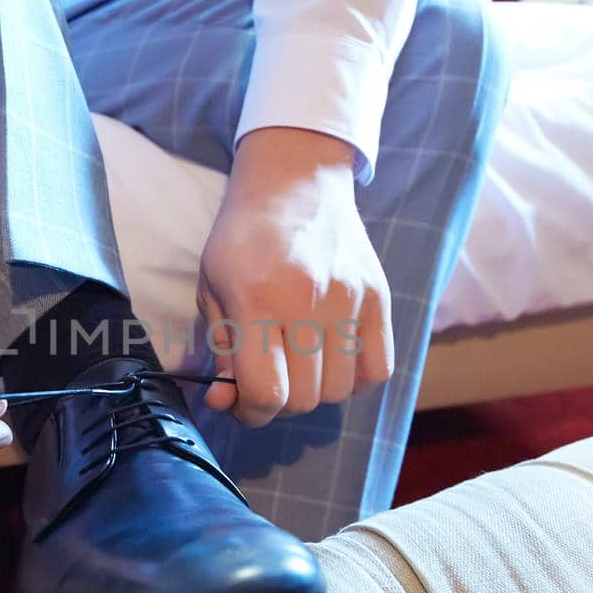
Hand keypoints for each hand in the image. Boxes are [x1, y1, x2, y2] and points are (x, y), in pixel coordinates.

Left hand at [197, 127, 394, 426]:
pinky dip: (354, 376)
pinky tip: (332, 357)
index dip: (251, 411)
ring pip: (340, 390)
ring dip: (316, 390)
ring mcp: (351, 298)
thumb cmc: (243, 239)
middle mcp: (309, 301)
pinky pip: (377, 370)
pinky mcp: (380, 297)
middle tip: (269, 377)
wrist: (294, 181)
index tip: (242, 401)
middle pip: (306, 399)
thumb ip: (221, 352)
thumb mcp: (213, 290)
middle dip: (281, 402)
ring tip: (299, 363)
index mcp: (258, 299)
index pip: (267, 392)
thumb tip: (225, 402)